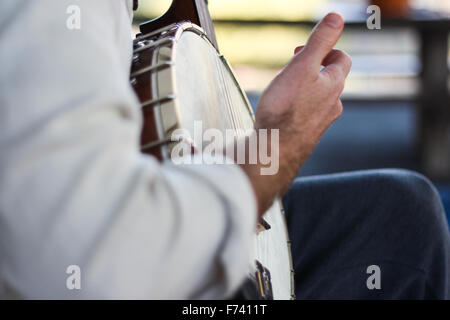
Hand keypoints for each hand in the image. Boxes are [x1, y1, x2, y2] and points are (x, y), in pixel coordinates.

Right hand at [239, 13, 351, 216]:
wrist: (274, 149)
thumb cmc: (286, 110)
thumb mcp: (303, 65)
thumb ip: (320, 41)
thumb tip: (336, 18)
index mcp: (334, 84)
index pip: (341, 58)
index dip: (327, 49)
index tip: (306, 50)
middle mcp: (332, 104)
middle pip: (330, 79)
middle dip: (313, 70)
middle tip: (293, 68)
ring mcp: (321, 122)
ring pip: (318, 99)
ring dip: (305, 90)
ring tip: (285, 90)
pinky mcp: (307, 135)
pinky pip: (306, 115)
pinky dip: (297, 108)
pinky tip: (282, 112)